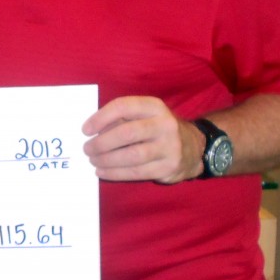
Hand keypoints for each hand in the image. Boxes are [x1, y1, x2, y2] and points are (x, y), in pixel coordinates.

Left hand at [82, 96, 203, 183]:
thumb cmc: (156, 129)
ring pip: (131, 156)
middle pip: (127, 133)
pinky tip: (103, 172)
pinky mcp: (169, 167)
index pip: (123, 106)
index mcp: (154, 106)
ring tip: (93, 161)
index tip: (85, 129)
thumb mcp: (144, 116)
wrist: (194, 148)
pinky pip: (137, 172)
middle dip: (102, 143)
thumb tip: (90, 131)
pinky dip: (115, 173)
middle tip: (87, 149)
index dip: (100, 117)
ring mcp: (170, 147)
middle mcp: (165, 124)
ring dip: (107, 160)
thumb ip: (120, 119)